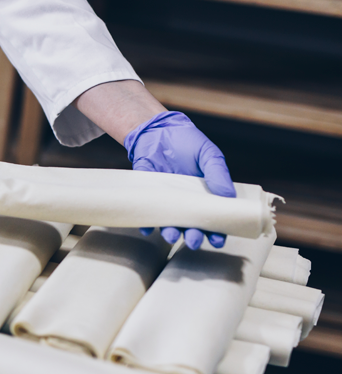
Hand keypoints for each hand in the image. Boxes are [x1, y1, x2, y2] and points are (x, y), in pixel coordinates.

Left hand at [124, 111, 235, 249]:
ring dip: (169, 233)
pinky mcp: (146, 196)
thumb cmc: (187, 142)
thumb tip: (229, 197)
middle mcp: (185, 202)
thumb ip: (218, 174)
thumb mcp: (208, 154)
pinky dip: (145, 223)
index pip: (212, 219)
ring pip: (168, 223)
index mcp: (204, 196)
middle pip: (190, 226)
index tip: (217, 241)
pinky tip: (147, 229)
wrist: (157, 131)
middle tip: (193, 242)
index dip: (216, 232)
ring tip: (171, 236)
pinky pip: (146, 213)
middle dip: (192, 237)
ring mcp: (165, 200)